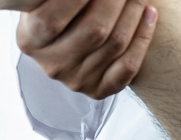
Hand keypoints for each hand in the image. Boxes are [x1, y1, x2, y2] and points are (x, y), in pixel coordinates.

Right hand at [17, 0, 156, 99]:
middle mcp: (53, 65)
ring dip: (134, 13)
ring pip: (116, 44)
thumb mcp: (46, 2)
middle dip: (115, 1)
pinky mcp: (100, 90)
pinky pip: (129, 65)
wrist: (67, 44)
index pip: (54, 19)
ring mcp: (77, 80)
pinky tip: (150, 14)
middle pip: (95, 30)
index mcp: (31, 39)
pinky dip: (144, 37)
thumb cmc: (57, 12)